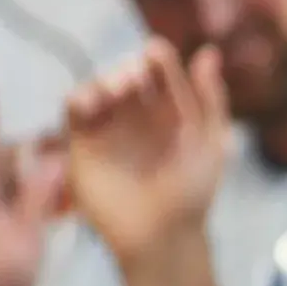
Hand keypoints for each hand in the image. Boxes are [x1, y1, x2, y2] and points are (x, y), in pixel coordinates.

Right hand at [62, 39, 230, 274]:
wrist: (161, 234)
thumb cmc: (192, 193)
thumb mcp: (213, 143)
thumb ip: (212, 99)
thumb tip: (209, 51)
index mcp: (172, 114)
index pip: (162, 75)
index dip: (160, 60)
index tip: (156, 51)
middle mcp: (139, 118)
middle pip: (128, 77)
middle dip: (131, 70)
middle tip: (135, 77)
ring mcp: (109, 130)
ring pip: (100, 89)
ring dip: (105, 81)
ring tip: (118, 91)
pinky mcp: (82, 145)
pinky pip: (73, 112)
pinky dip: (79, 98)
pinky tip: (90, 101)